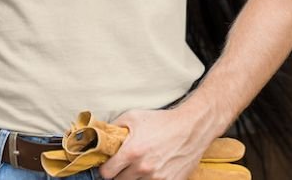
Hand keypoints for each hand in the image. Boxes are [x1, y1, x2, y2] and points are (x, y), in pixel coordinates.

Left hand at [96, 108, 212, 179]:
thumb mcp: (132, 117)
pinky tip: (152, 171)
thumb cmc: (161, 121)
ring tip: (139, 166)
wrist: (191, 128)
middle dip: (119, 173)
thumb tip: (100, 137)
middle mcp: (143, 168)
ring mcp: (158, 178)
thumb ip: (113, 128)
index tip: (108, 165)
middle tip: (123, 165)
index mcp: (131, 152)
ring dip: (134, 178)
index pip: (106, 173)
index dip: (105, 169)